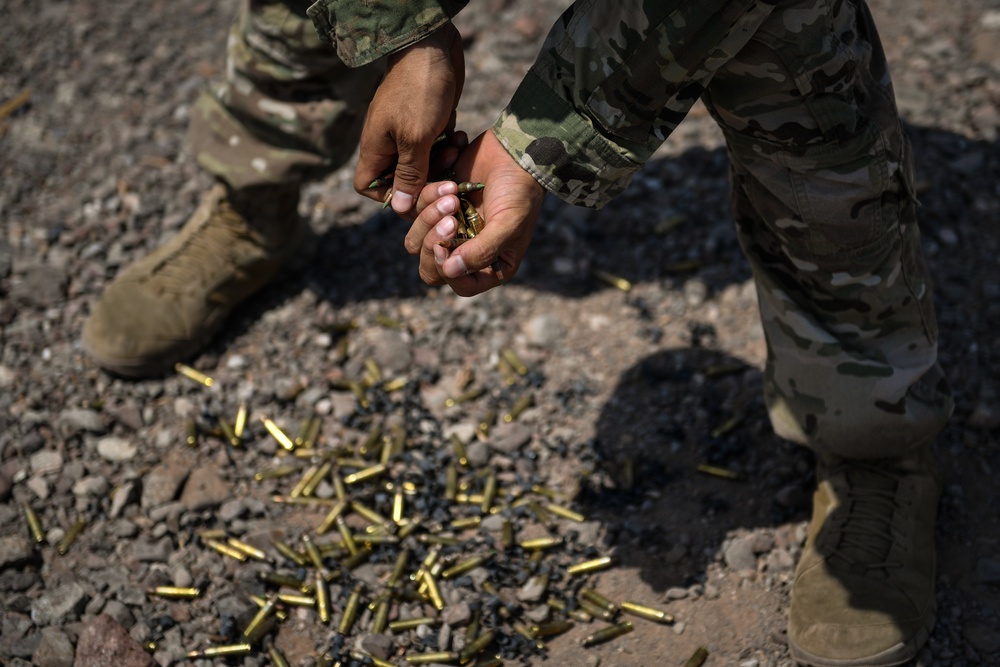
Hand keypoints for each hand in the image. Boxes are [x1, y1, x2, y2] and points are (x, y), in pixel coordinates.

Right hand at [355, 21, 464, 215]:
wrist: (433, 45)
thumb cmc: (419, 90)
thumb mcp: (415, 137)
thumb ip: (409, 173)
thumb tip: (400, 208)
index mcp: (376, 148)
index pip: (369, 186)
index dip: (390, 196)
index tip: (416, 193)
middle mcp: (389, 144)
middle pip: (402, 180)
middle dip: (427, 181)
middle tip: (448, 174)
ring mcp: (408, 133)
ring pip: (424, 165)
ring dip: (442, 163)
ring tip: (455, 148)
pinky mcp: (428, 124)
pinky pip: (437, 148)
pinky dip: (449, 147)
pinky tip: (461, 136)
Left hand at [406, 130, 544, 295]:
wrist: (515, 151)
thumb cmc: (520, 191)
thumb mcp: (509, 224)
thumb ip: (482, 252)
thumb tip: (450, 271)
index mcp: (490, 265)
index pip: (459, 284)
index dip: (446, 269)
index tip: (444, 245)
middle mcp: (465, 252)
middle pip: (429, 266)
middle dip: (433, 240)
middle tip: (450, 213)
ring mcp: (446, 230)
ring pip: (415, 239)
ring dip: (428, 215)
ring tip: (451, 191)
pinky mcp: (432, 206)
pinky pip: (412, 208)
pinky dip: (426, 192)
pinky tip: (449, 179)